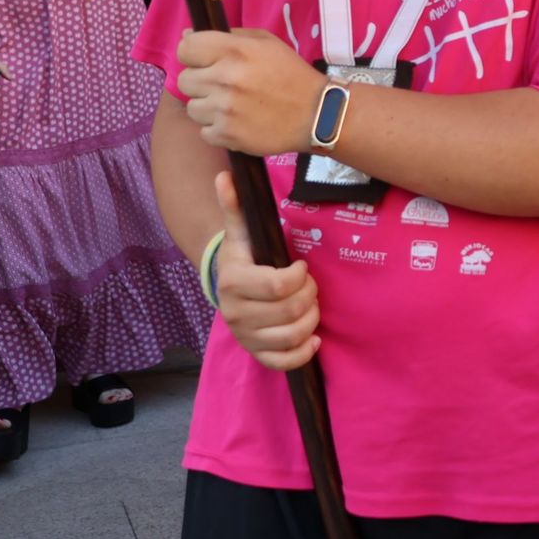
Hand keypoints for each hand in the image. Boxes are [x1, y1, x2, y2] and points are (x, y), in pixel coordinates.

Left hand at [177, 29, 324, 154]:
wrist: (318, 114)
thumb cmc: (292, 75)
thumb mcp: (267, 43)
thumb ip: (229, 36)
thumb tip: (187, 35)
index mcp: (235, 51)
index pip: (185, 48)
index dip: (192, 54)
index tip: (204, 61)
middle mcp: (225, 78)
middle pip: (184, 80)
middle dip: (201, 82)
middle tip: (223, 86)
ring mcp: (224, 110)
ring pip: (192, 108)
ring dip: (208, 107)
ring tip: (233, 107)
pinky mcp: (227, 135)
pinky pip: (204, 131)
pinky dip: (218, 129)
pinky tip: (238, 123)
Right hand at [212, 170, 320, 370]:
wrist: (229, 290)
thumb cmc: (244, 258)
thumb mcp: (240, 232)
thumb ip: (235, 206)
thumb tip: (225, 175)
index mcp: (233, 282)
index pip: (276, 286)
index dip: (298, 276)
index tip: (301, 266)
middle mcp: (235, 313)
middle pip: (290, 310)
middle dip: (310, 295)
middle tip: (310, 284)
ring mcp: (245, 336)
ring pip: (292, 335)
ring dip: (310, 319)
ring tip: (309, 305)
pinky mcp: (256, 354)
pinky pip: (284, 362)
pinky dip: (304, 352)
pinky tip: (313, 337)